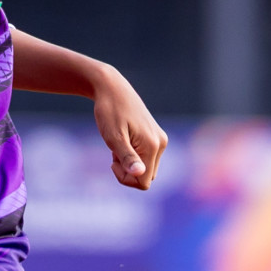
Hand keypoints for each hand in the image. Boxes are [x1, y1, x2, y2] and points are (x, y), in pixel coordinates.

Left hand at [91, 67, 167, 190]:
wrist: (112, 88)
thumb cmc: (109, 111)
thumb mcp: (113, 137)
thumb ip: (127, 157)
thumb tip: (139, 174)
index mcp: (153, 146)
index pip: (143, 182)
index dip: (125, 177)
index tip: (112, 161)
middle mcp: (161, 143)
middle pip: (146, 176)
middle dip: (127, 169)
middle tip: (114, 149)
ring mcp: (160, 139)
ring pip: (146, 166)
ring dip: (129, 161)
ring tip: (118, 142)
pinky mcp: (155, 135)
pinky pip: (146, 156)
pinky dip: (133, 153)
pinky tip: (123, 139)